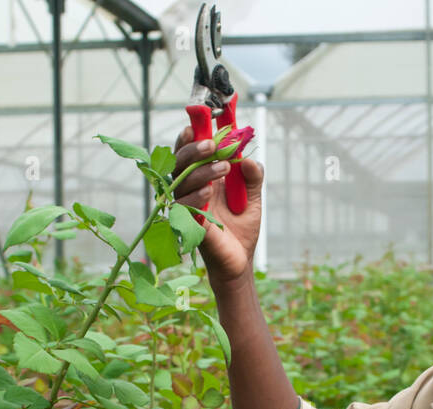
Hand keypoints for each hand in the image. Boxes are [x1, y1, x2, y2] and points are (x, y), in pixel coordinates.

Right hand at [172, 125, 263, 286]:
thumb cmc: (241, 228)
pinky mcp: (186, 224)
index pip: (189, 152)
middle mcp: (189, 189)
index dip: (190, 136)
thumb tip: (250, 159)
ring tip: (224, 168)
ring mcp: (185, 206)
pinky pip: (183, 207)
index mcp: (202, 178)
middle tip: (213, 145)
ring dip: (202, 171)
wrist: (240, 261)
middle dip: (194, 149)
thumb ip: (252, 177)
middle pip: (180, 162)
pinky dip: (195, 196)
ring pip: (182, 181)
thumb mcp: (252, 198)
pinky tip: (209, 191)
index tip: (199, 123)